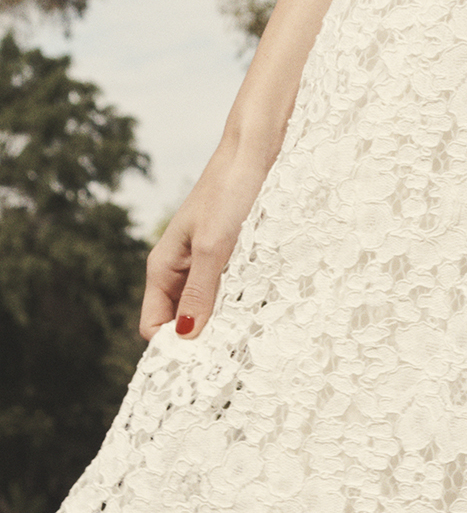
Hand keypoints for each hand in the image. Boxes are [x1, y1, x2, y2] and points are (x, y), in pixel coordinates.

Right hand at [141, 138, 278, 338]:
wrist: (259, 150)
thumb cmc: (231, 192)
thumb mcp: (214, 247)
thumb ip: (200, 292)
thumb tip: (185, 337)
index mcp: (164, 267)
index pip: (154, 325)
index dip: (173, 346)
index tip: (203, 362)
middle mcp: (183, 269)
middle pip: (183, 321)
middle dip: (203, 339)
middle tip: (232, 356)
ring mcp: (209, 263)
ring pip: (211, 308)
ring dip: (228, 323)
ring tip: (252, 336)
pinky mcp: (236, 256)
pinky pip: (234, 292)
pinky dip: (246, 304)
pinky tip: (266, 311)